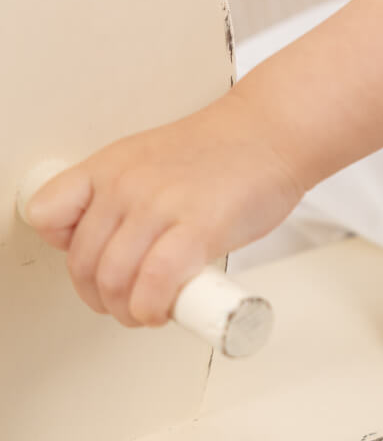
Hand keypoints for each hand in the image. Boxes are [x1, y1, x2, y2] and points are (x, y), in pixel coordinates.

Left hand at [23, 92, 304, 328]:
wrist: (277, 130)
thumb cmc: (228, 148)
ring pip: (113, 281)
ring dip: (129, 311)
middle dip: (102, 297)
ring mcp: (160, 204)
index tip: (93, 258)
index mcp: (111, 165)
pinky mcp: (198, 227)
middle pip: (83, 264)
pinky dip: (154, 308)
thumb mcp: (153, 159)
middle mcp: (128, 183)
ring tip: (150, 308)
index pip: (48, 215)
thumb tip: (116, 251)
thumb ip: (126, 197)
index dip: (66, 247)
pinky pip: (153, 284)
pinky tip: (167, 308)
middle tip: (128, 301)